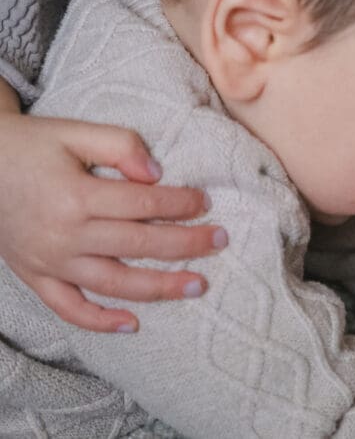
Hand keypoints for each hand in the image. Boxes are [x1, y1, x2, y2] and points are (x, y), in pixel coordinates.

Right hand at [0, 108, 224, 333]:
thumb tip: (157, 174)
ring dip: (159, 288)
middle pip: (138, 245)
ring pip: (113, 283)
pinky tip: (132, 324)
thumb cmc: (32, 145)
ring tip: (197, 286)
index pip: (143, 204)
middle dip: (186, 245)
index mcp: (76, 195)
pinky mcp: (36, 277)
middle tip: (221, 241)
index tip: (206, 202)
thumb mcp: (75, 132)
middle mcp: (64, 234)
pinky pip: (69, 308)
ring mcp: (49, 261)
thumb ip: (121, 145)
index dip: (180, 204)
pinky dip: (99, 321)